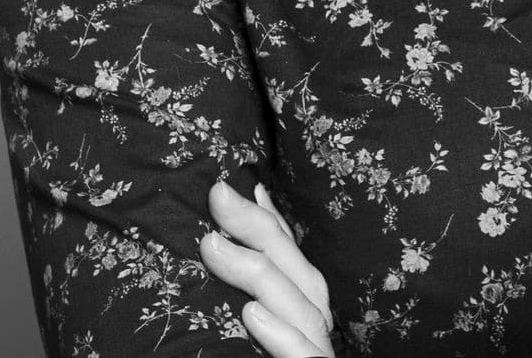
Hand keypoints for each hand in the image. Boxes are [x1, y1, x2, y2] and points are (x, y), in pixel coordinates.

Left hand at [200, 180, 335, 357]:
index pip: (289, 255)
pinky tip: (251, 314)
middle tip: (217, 197)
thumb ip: (256, 277)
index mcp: (303, 306)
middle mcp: (315, 324)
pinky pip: (303, 354)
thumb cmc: (261, 352)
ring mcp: (317, 351)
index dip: (261, 219)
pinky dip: (281, 334)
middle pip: (296, 270)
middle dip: (256, 229)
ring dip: (257, 273)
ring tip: (214, 247)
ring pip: (302, 307)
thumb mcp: (256, 313)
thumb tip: (238, 216)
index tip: (225, 191)